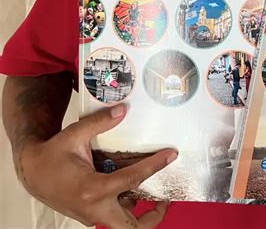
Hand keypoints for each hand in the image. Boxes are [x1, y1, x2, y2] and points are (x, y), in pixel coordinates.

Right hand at [17, 103, 177, 227]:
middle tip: (166, 199)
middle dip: (153, 217)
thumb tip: (122, 110)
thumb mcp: (75, 134)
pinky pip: (113, 214)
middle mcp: (94, 208)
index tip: (170, 155)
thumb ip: (100, 122)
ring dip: (140, 211)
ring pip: (123, 223)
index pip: (132, 179)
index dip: (155, 166)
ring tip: (154, 190)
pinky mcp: (89, 214)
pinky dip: (125, 203)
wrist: (32, 172)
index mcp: (93, 189)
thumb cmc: (52, 154)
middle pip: (132, 228)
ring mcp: (91, 215)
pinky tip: (131, 184)